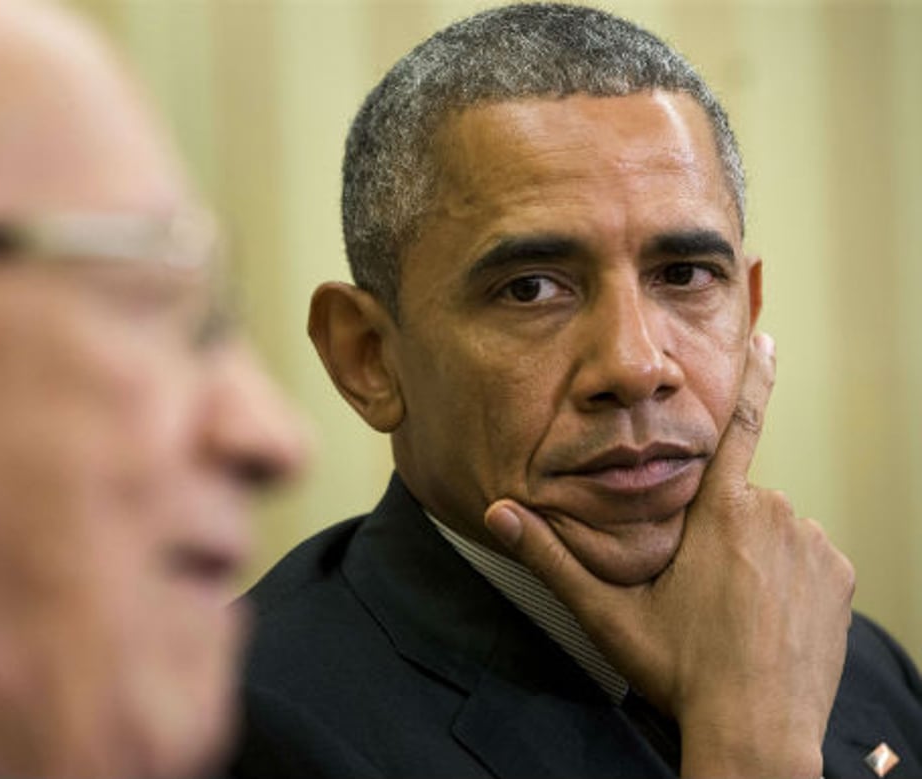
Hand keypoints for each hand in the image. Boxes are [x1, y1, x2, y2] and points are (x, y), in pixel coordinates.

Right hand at [485, 333, 853, 778]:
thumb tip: (495, 514)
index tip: (764, 337)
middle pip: (736, 499)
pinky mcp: (838, 578)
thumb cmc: (680, 669)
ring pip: (771, 530)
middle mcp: (772, 515)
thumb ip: (549, 558)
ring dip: (750, 555)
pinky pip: (805, 559)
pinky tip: (762, 619)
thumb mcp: (605, 613)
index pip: (736, 426)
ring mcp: (812, 546)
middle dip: (715, 528)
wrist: (756, 729)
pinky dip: (785, 578)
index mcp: (717, 513)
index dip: (751, 377)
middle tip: (694, 590)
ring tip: (727, 611)